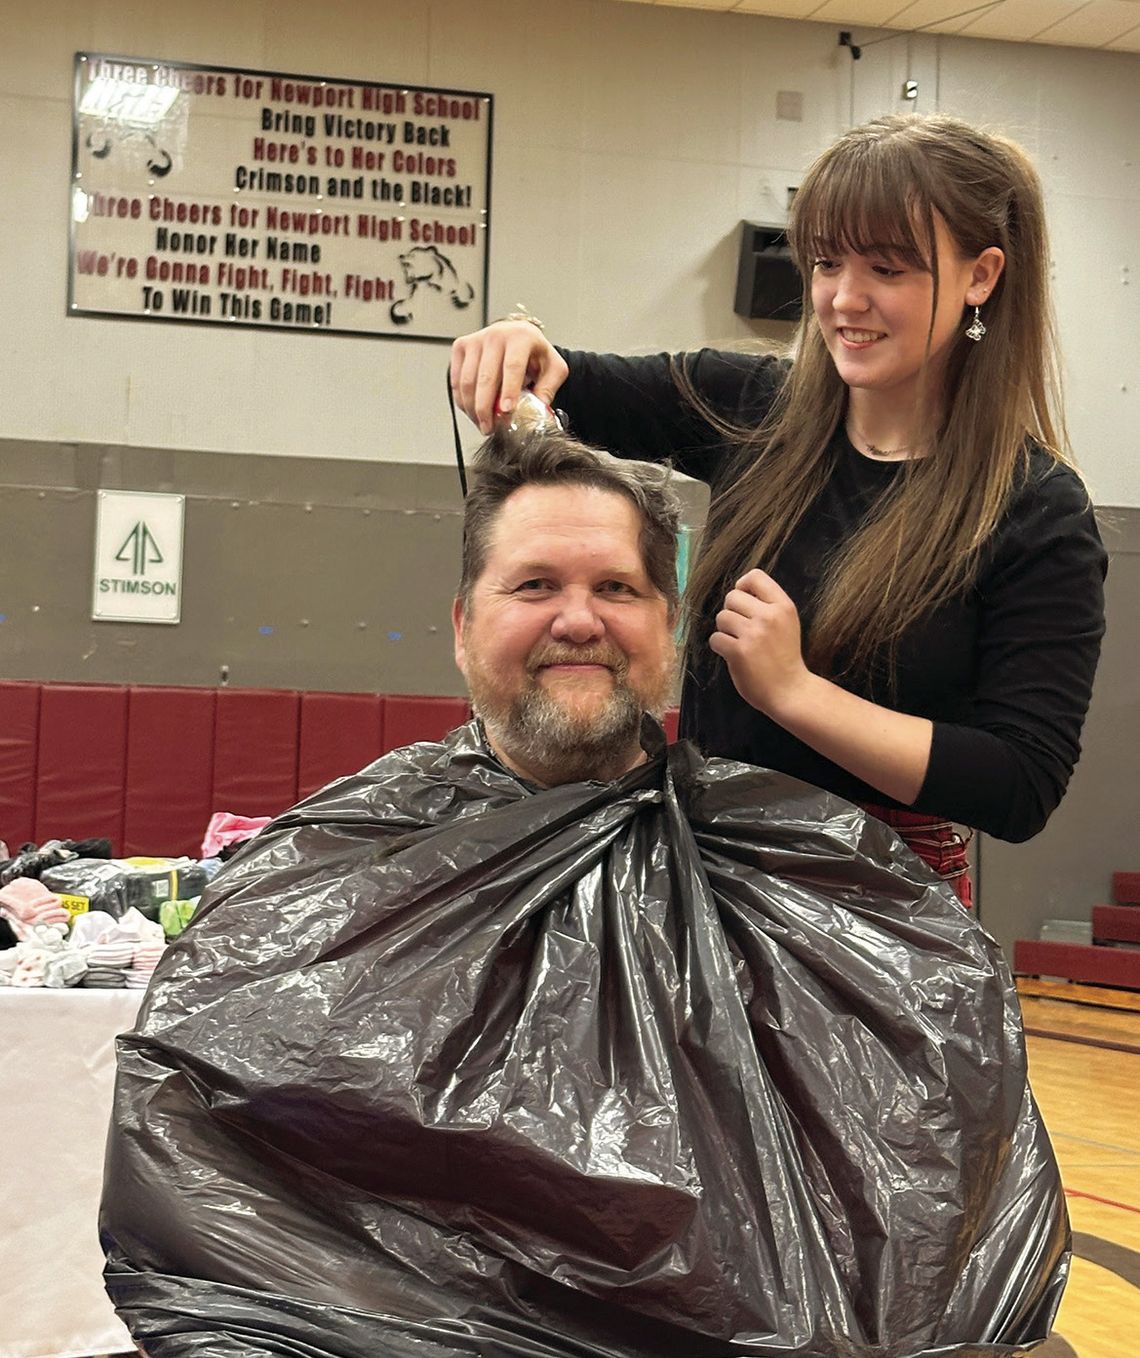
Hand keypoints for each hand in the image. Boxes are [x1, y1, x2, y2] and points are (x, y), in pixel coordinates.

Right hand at [449, 320, 568, 433]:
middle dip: (486, 408)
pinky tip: (473, 412)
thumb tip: (537, 412)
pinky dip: (462, 401)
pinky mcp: (461, 347)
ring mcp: (476, 340)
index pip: (512, 366)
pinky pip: (457, 381)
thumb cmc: (535, 352)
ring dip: (473, 408)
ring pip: (467, 381)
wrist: (517, 335)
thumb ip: (548, 390)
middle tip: (491, 428)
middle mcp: (496, 335)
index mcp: (521, 337)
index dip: (508, 391)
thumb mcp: (553, 368)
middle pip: (485, 377)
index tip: (506, 412)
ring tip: (482, 424)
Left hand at [708, 569, 812, 717]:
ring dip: (725, 630)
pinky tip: (733, 655)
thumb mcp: (787, 623)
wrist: (790, 690)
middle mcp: (769, 616)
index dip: (743, 587)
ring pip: (721, 617)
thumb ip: (768, 605)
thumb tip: (739, 590)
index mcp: (783, 606)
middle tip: (741, 629)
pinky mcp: (739, 651)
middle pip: (732, 597)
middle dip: (732, 612)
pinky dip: (720, 647)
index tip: (744, 603)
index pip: (755, 576)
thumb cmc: (785, 657)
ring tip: (739, 643)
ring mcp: (754, 634)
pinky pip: (715, 638)